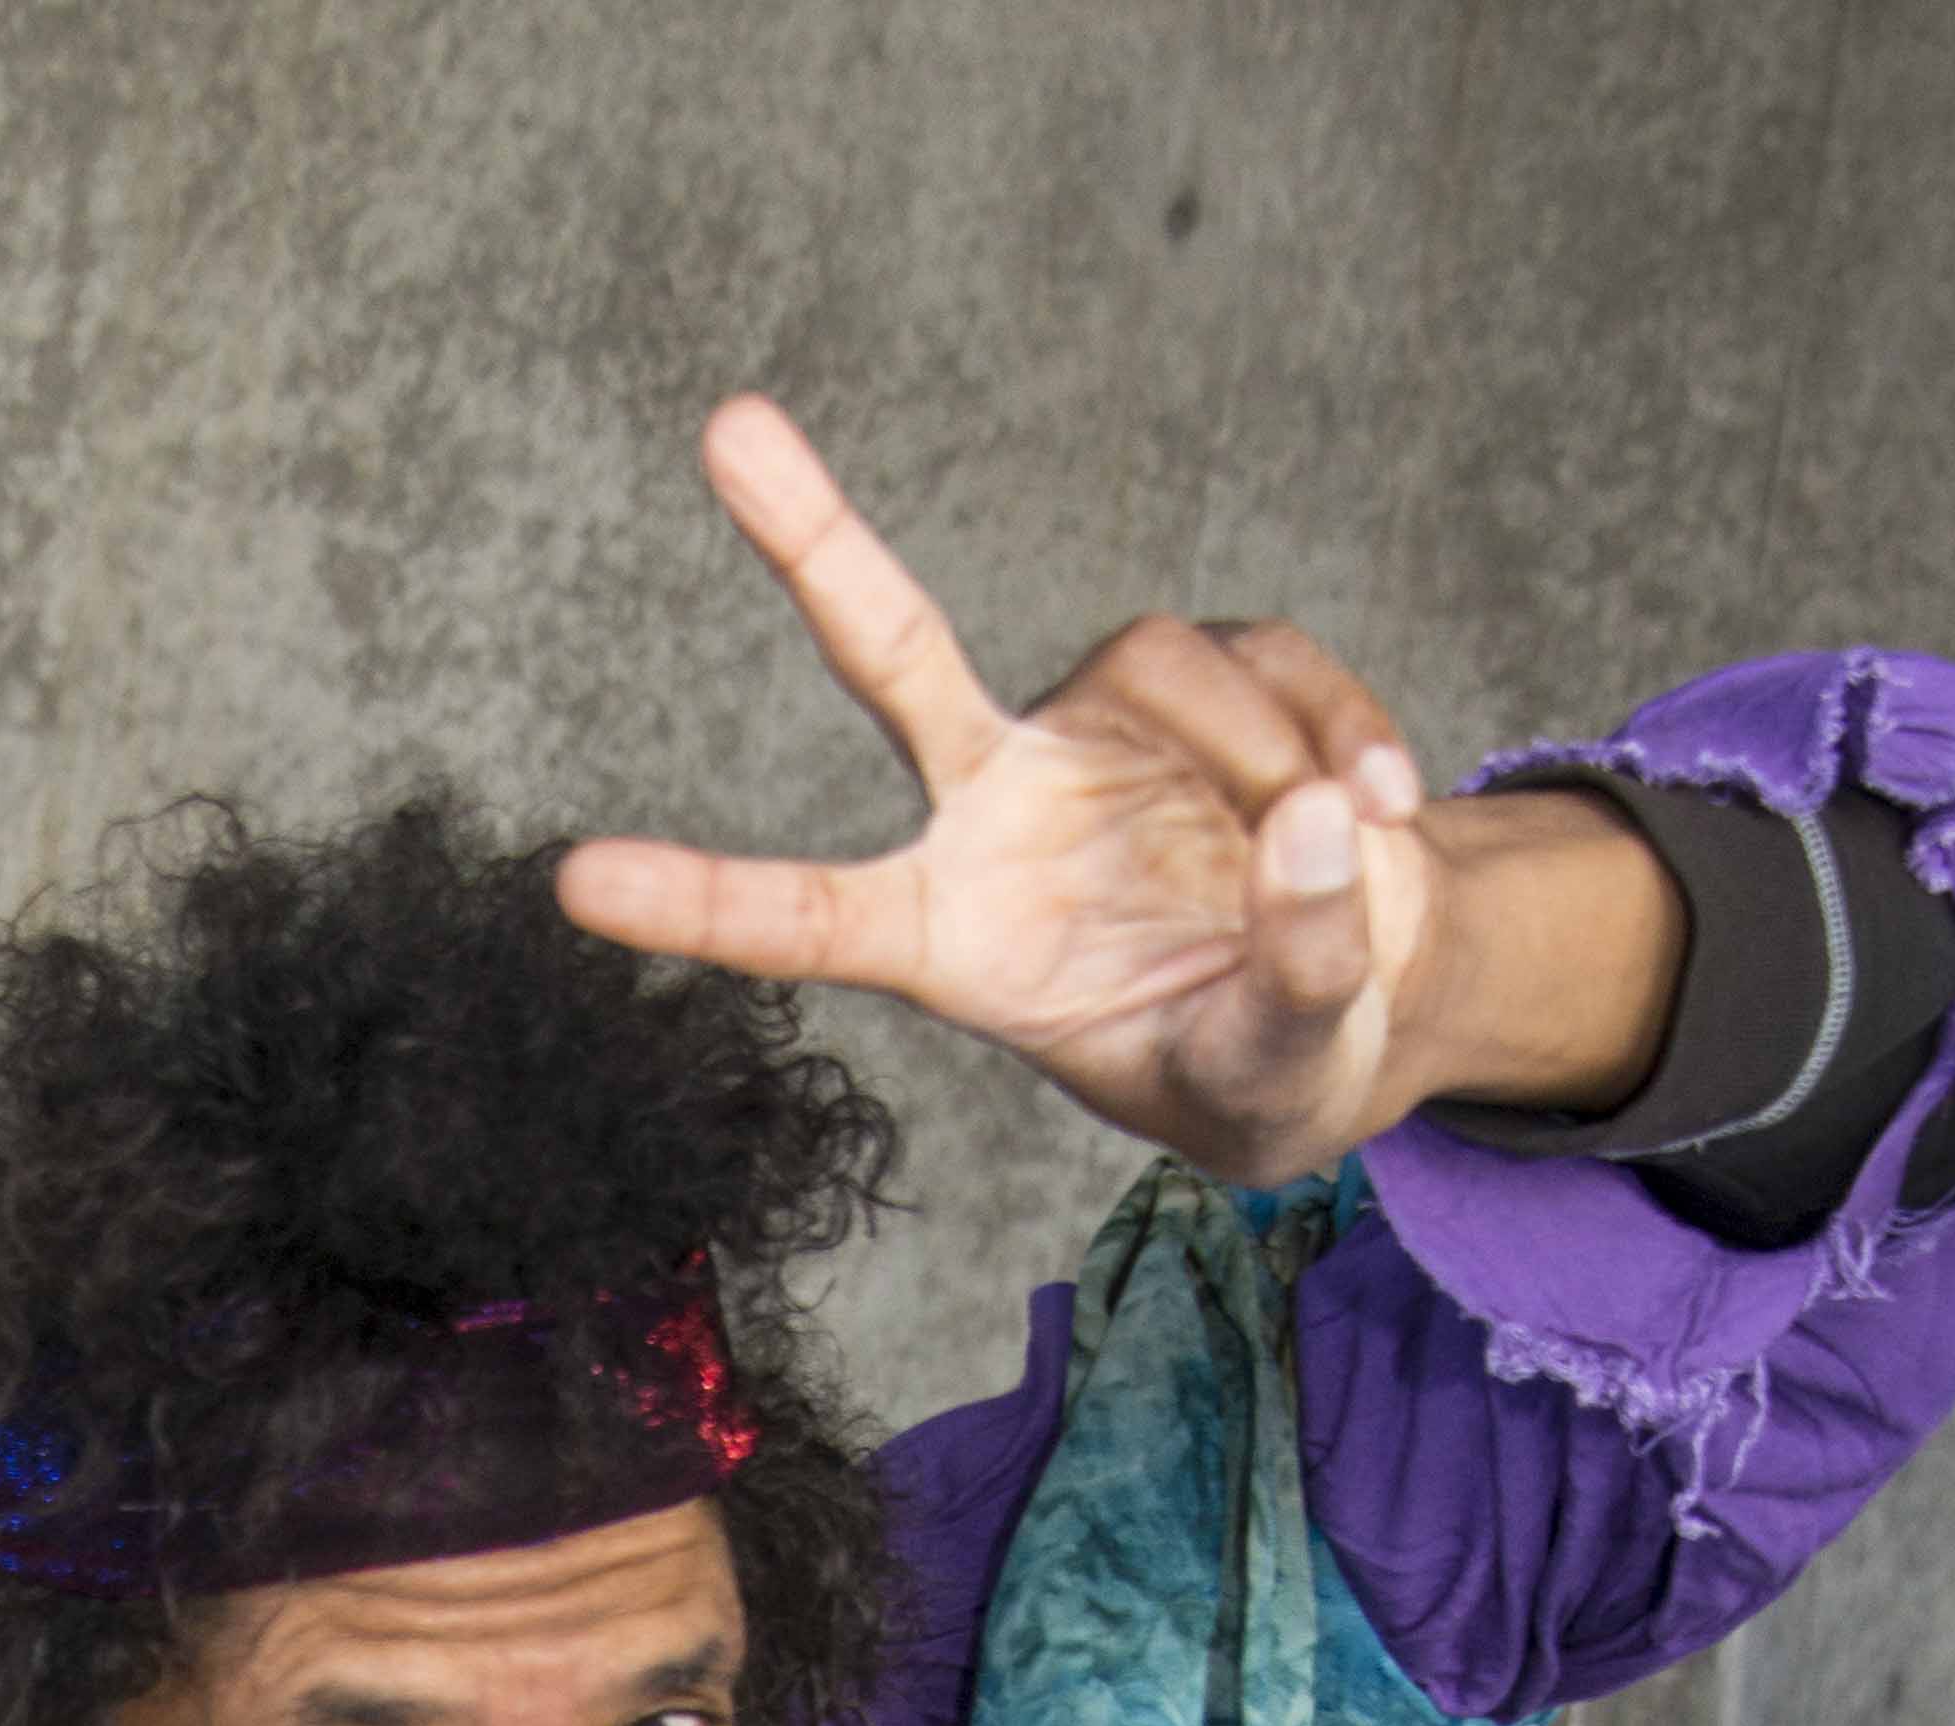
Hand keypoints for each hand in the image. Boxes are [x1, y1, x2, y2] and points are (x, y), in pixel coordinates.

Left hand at [560, 398, 1678, 1184]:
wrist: (1350, 1001)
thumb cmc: (1263, 1065)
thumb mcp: (1279, 1072)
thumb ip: (1290, 971)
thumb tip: (1310, 823)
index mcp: (964, 945)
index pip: (816, 919)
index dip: (704, 898)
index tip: (574, 884)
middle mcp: (999, 813)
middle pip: (892, 656)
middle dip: (816, 538)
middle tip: (724, 425)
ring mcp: (1090, 730)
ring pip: (1170, 664)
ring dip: (1271, 751)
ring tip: (1346, 841)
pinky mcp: (1196, 681)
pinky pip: (1273, 666)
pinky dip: (1345, 733)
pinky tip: (1380, 811)